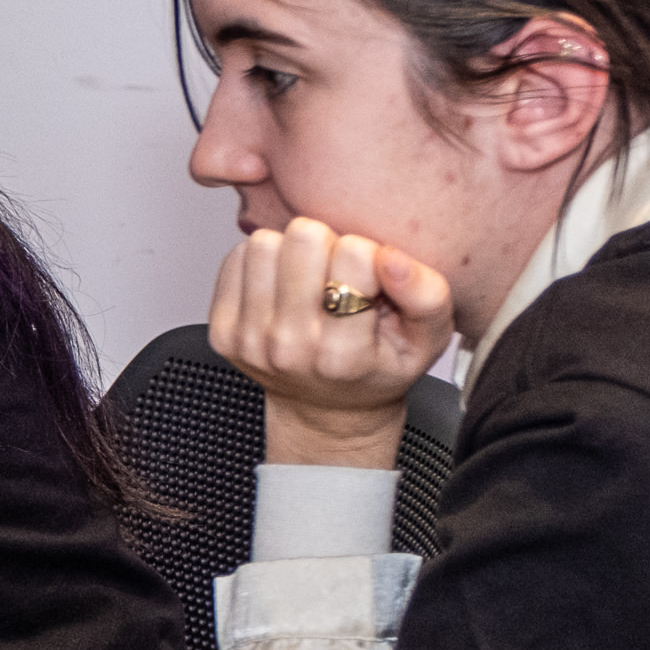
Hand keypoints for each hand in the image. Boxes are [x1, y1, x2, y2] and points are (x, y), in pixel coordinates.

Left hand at [208, 220, 455, 467]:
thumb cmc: (379, 368)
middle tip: (337, 275)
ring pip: (263, 243)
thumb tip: (389, 257)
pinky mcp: (221, 331)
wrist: (328, 410)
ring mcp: (249, 341)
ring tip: (310, 279)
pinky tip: (283, 287)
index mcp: (344, 354)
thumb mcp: (428, 339)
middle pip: (302, 239)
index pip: (355, 253)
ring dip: (290, 252)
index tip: (370, 282)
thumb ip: (427, 295)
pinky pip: (235, 259)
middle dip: (327, 245)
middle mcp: (290, 348)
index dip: (368, 254)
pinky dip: (262, 263)